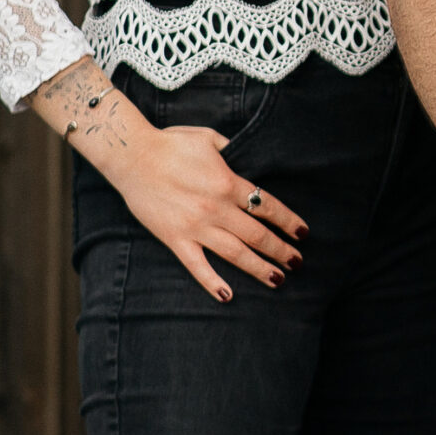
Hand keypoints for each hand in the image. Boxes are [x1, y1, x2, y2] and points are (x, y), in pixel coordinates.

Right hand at [106, 127, 306, 301]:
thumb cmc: (173, 143)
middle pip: (258, 235)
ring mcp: (195, 226)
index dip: (289, 221)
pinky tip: (227, 295)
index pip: (269, 207)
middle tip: (298, 262)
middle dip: (281, 250)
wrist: (132, 156)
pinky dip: (212, 282)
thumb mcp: (211, 139)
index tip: (303, 233)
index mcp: (230, 183)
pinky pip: (196, 265)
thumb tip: (251, 159)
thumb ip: (234, 152)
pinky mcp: (174, 238)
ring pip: (234, 254)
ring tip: (278, 279)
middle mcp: (217, 209)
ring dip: (259, 268)